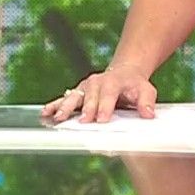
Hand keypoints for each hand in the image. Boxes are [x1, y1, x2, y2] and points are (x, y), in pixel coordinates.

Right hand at [42, 64, 156, 123]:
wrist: (124, 72)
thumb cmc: (135, 85)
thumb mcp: (146, 90)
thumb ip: (147, 102)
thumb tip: (148, 114)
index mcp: (113, 81)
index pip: (109, 94)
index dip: (105, 106)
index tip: (102, 119)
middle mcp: (96, 82)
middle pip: (89, 96)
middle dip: (85, 109)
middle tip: (82, 121)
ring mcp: (84, 87)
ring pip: (73, 97)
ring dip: (65, 108)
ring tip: (58, 118)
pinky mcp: (77, 93)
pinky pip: (63, 99)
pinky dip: (54, 105)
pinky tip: (45, 113)